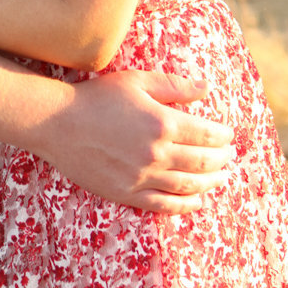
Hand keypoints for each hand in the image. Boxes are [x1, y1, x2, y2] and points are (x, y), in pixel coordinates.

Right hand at [40, 69, 234, 212]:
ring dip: (211, 183)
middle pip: (203, 162)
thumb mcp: (137, 81)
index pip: (207, 134)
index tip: (228, 135)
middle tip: (230, 157)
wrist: (57, 124)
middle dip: (222, 160)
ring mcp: (142, 177)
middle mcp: (156, 153)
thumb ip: (176, 86)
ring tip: (221, 179)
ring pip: (188, 186)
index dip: (223, 136)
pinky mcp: (127, 193)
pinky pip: (164, 205)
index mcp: (163, 123)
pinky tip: (197, 201)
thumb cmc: (98, 97)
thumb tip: (208, 88)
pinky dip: (185, 205)